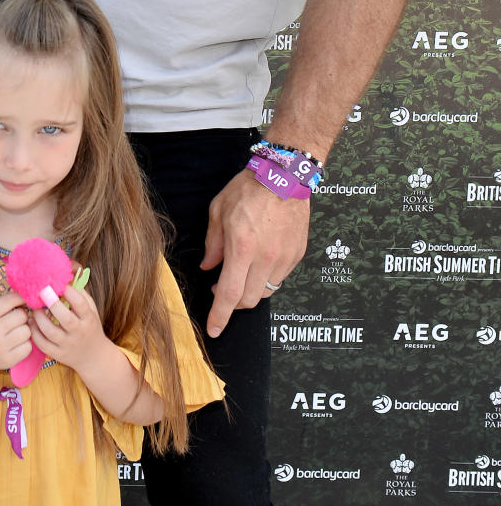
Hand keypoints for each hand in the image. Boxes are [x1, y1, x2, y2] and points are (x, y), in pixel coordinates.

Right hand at [0, 291, 30, 376]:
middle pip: (22, 316)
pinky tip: (16, 344)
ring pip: (27, 331)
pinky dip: (25, 345)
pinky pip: (28, 347)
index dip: (20, 298)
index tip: (23, 302)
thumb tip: (25, 294)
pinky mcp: (8, 360)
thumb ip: (4, 304)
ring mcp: (1, 347)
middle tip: (16, 321)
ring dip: (24, 331)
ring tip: (15, 333)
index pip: (11, 300)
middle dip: (22, 317)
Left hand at [30, 285, 105, 373]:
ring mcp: (68, 345)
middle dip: (51, 303)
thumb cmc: (89, 327)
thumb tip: (66, 276)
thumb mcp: (91, 311)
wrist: (94, 357)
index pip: (80, 304)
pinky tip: (31, 322)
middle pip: (65, 318)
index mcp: (89, 319)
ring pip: (50, 332)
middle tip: (41, 291)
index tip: (58, 283)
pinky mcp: (58, 355)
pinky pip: (43, 344)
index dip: (69, 292)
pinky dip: (34, 332)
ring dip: (39, 318)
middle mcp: (79, 333)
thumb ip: (81, 294)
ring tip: (33, 308)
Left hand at [201, 170, 309, 336]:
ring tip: (241, 271)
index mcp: (242, 248)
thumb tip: (208, 267)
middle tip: (221, 288)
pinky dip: (265, 278)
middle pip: (248, 300)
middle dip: (232, 303)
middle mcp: (265, 258)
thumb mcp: (218, 211)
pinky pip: (279, 279)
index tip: (214, 329)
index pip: (229, 295)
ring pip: (265, 292)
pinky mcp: (297, 255)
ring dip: (249, 290)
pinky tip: (258, 262)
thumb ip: (212, 244)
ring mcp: (284, 258)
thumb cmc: (248, 189)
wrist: (285, 176)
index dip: (220, 316)